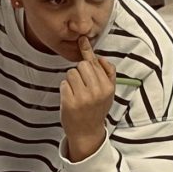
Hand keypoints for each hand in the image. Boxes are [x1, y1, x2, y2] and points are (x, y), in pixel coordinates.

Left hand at [60, 37, 115, 160]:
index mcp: (107, 87)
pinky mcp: (70, 102)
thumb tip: (100, 57)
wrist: (87, 132)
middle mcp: (97, 91)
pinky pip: (64, 84)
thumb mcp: (109, 92)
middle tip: (82, 85)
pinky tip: (71, 99)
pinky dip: (65, 89)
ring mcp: (83, 97)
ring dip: (71, 80)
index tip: (82, 39)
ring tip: (77, 93)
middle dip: (79, 72)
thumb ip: (108, 74)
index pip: (94, 63)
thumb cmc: (96, 109)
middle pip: (81, 65)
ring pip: (71, 73)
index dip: (87, 51)